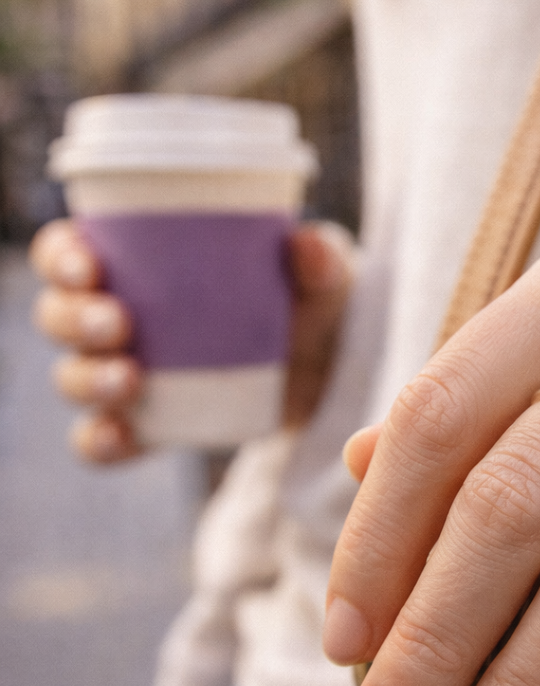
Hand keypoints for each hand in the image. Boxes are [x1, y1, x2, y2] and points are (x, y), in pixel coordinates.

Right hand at [30, 219, 355, 461]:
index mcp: (139, 264)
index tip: (87, 265)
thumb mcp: (324, 278)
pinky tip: (122, 437)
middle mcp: (119, 318)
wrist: (334, 375)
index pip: (69, 252)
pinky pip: (101, 440)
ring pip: (73, 376)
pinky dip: (100, 442)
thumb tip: (306, 243)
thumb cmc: (310, 304)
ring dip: (87, 377)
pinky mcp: (149, 426)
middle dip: (74, 318)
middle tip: (118, 323)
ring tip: (130, 378)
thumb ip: (320, 259)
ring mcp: (129, 375)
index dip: (60, 256)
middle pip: (59, 314)